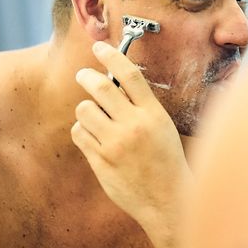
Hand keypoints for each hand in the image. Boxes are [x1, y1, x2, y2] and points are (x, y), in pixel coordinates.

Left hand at [71, 41, 190, 247]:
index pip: (130, 75)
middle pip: (101, 87)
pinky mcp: (100, 160)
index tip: (100, 48)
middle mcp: (134, 126)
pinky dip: (82, 130)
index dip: (113, 55)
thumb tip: (117, 84)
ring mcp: (115, 144)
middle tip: (83, 75)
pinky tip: (94, 137)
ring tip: (94, 115)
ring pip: (84, 109)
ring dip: (86, 108)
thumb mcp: (163, 127)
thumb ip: (142, 107)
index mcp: (154, 115)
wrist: (166, 200)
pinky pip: (79, 133)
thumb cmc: (167, 161)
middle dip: (87, 76)